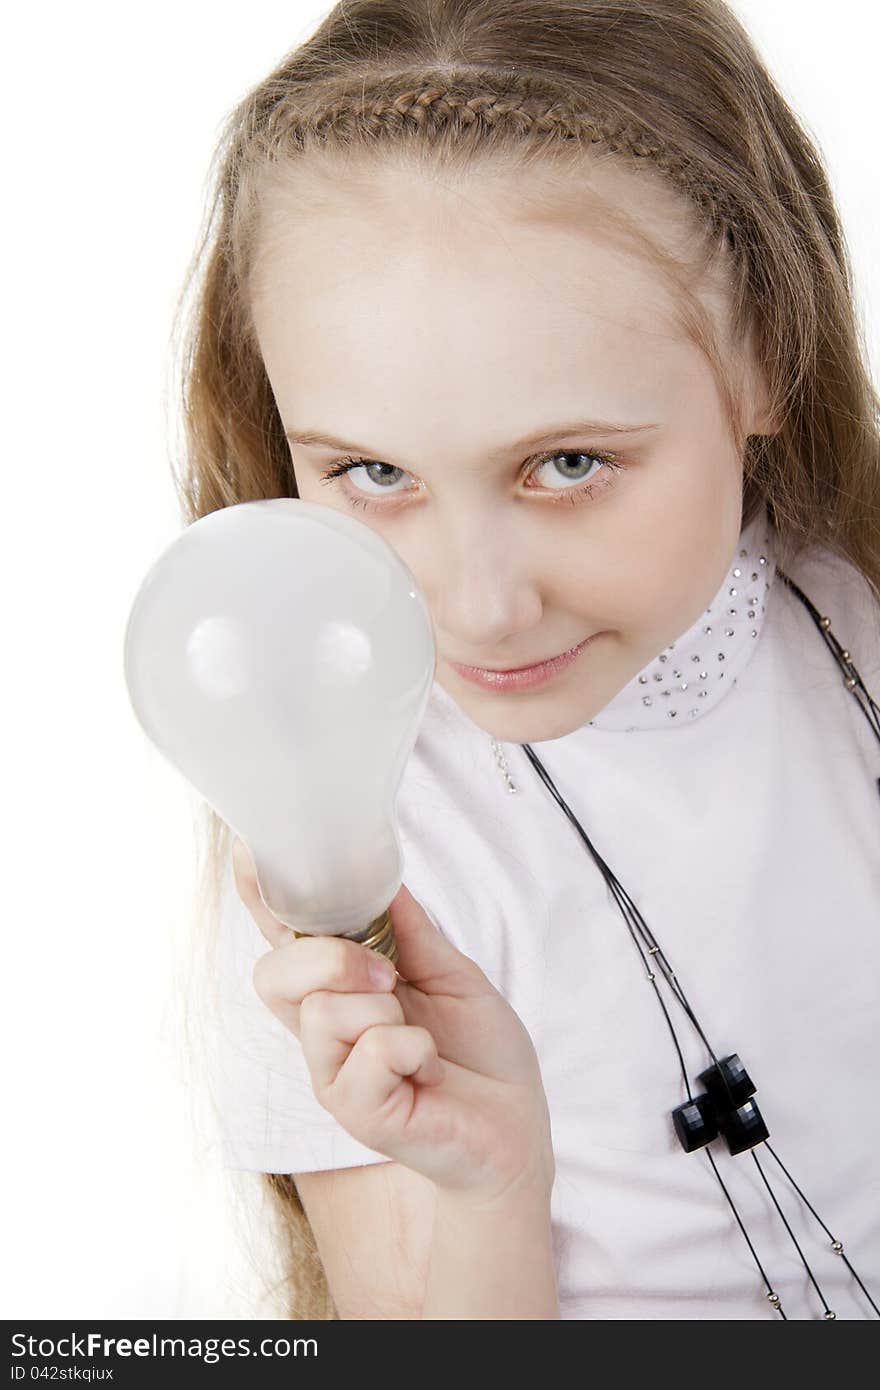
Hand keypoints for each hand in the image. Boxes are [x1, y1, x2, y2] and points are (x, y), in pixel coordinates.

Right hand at [231, 836, 554, 1207]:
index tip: (249, 849)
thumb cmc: (479, 1054)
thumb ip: (411, 932)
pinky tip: (427, 1069)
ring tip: (418, 1036)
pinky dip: (415, 1049)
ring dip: (386, 1010)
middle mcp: (321, 1032)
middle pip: (273, 973)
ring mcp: (333, 1075)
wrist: (515, 1127)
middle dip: (329, 956)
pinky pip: (371, 1052)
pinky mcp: (356, 1113)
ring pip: (322, 1010)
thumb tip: (383, 882)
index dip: (259, 897)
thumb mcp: (450, 973)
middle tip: (388, 975)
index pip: (282, 940)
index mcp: (338, 990)